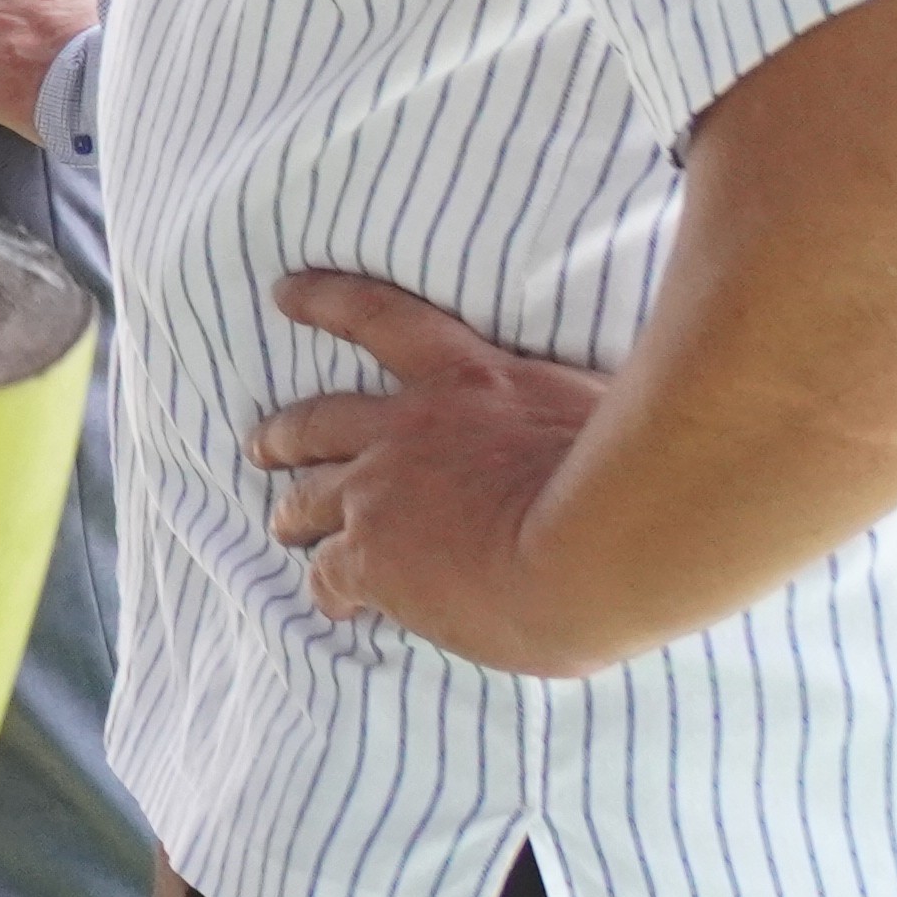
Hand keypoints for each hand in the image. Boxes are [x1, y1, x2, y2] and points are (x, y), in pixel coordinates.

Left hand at [252, 270, 623, 673]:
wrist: (596, 543)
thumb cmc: (634, 480)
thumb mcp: (611, 412)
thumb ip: (586, 413)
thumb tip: (620, 423)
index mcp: (469, 380)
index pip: (382, 319)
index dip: (327, 302)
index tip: (285, 292)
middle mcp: (406, 428)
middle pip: (321, 421)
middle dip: (287, 433)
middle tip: (261, 443)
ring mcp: (379, 492)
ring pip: (310, 497)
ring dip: (291, 511)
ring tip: (280, 523)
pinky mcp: (371, 556)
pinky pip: (330, 573)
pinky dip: (327, 588)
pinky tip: (330, 604)